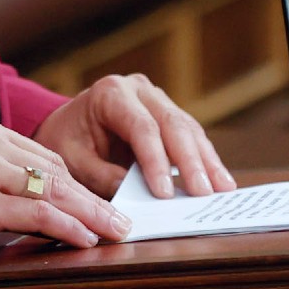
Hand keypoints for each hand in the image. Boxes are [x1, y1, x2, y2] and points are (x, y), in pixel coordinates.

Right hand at [0, 120, 132, 251]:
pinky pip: (36, 215)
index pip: (48, 157)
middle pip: (56, 172)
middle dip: (93, 200)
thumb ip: (6, 175)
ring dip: (89, 215)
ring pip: (52, 192)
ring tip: (114, 232)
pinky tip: (84, 238)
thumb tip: (55, 201)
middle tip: (122, 220)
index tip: (101, 205)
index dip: (78, 185)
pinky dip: (66, 227)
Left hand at [34, 73, 236, 199]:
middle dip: (191, 161)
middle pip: (172, 124)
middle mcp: (138, 89)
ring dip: (206, 160)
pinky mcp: (167, 113)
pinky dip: (204, 158)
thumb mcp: (74, 161)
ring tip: (223, 188)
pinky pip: (190, 135)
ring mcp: (156, 98)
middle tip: (205, 192)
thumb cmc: (66, 141)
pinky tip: (218, 179)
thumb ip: (104, 177)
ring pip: (188, 128)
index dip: (157, 160)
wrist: (65, 124)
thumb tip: (139, 199)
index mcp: (110, 94)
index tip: (166, 192)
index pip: (141, 127)